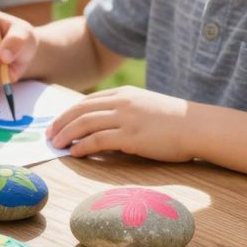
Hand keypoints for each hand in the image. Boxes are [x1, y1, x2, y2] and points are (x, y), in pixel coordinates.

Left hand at [47, 85, 191, 161]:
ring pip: (85, 123)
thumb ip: (124, 112)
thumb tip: (103, 130)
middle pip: (80, 110)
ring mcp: (126, 118)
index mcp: (124, 93)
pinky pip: (99, 140)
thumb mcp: (145, 108)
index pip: (87, 101)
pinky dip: (83, 146)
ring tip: (56, 145)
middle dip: (60, 123)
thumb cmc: (174, 121)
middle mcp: (122, 102)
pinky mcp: (131, 136)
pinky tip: (75, 153)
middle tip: (49, 135)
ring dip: (66, 134)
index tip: (56, 123)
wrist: (197, 126)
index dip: (68, 113)